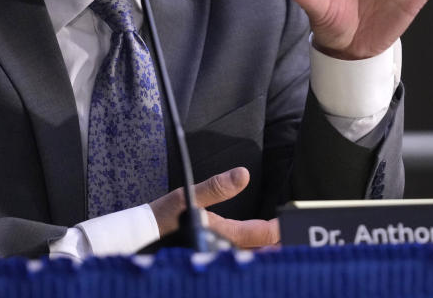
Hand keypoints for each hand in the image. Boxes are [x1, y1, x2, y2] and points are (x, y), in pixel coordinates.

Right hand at [148, 167, 279, 248]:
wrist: (140, 236)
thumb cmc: (163, 217)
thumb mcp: (188, 195)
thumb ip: (217, 186)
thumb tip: (243, 175)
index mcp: (223, 234)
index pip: (261, 234)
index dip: (280, 230)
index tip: (291, 224)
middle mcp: (223, 249)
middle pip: (259, 251)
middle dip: (276, 245)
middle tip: (292, 238)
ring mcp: (215, 255)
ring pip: (248, 256)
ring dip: (263, 250)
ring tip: (277, 244)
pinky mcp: (208, 256)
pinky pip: (235, 258)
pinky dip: (248, 254)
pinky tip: (251, 250)